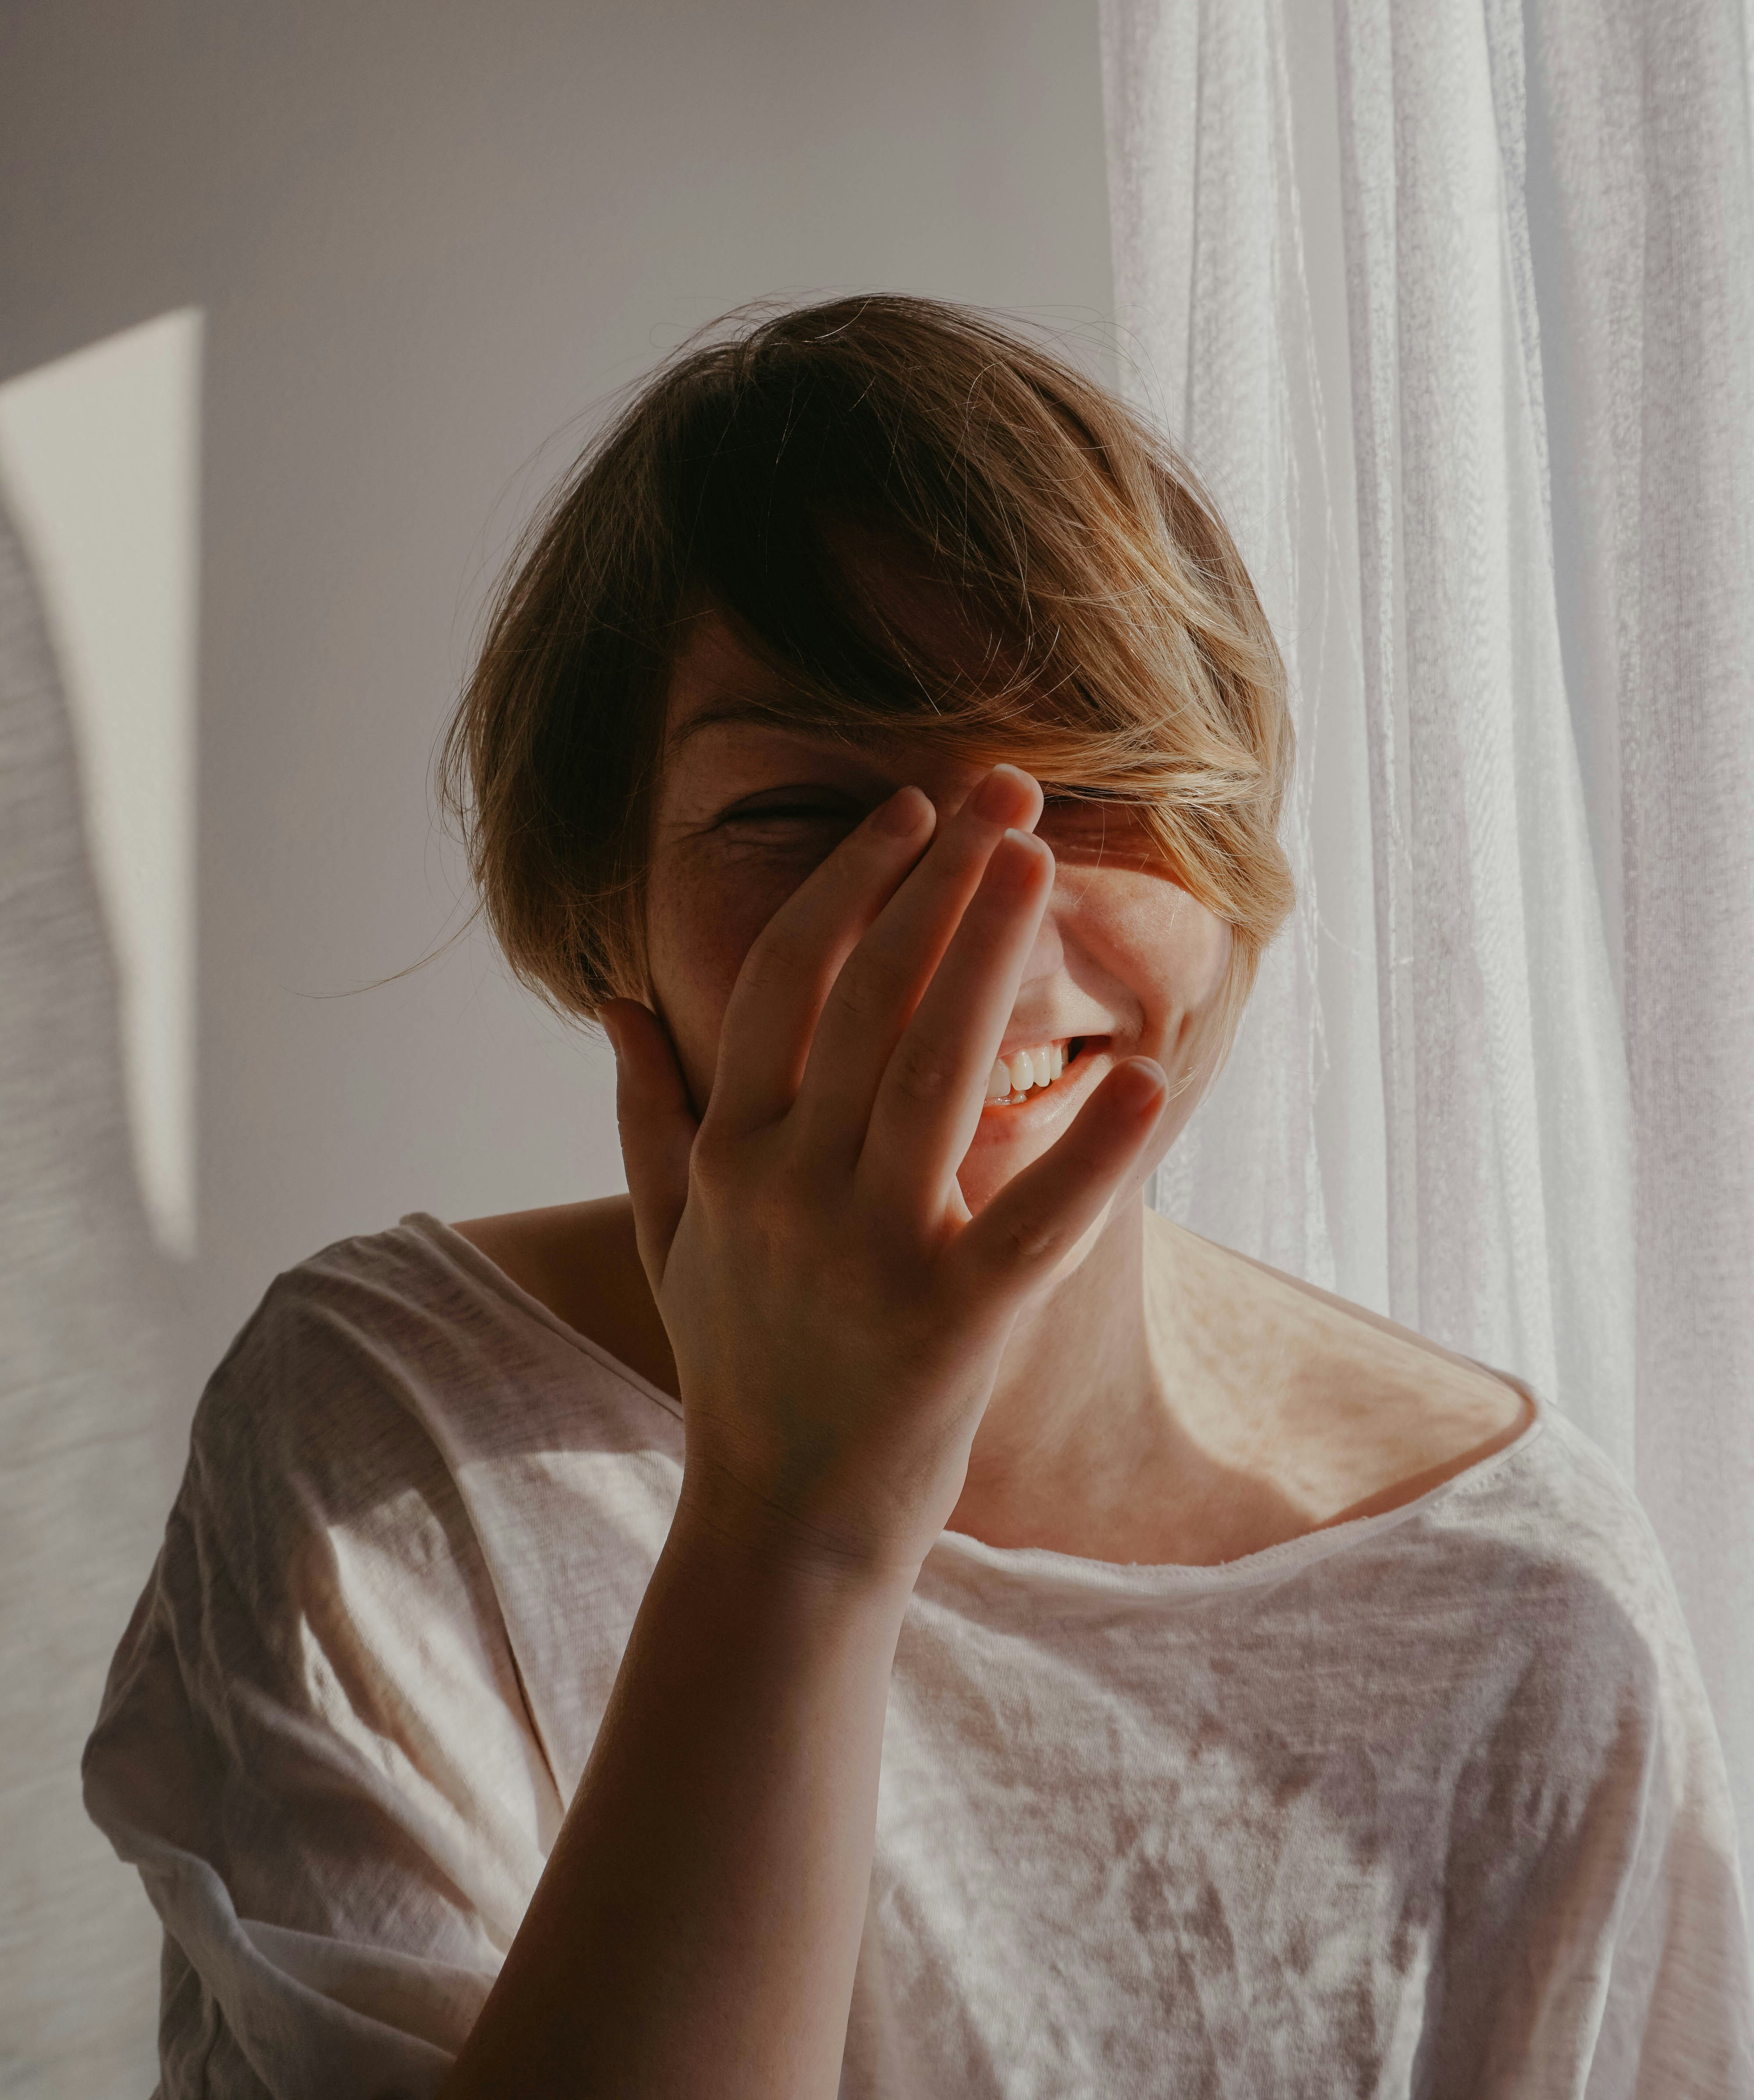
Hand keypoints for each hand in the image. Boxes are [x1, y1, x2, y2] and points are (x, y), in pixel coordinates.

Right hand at [601, 767, 1167, 1586]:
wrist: (779, 1531)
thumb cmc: (733, 1366)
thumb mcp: (665, 1236)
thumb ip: (643, 1113)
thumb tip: (613, 1005)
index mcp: (728, 1153)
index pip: (788, 977)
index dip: (851, 881)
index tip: (911, 809)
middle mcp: (788, 1187)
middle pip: (869, 996)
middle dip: (940, 881)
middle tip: (1006, 789)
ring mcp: (868, 1256)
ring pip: (936, 1071)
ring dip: (991, 954)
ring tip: (1041, 856)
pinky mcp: (953, 1327)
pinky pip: (1034, 1225)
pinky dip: (1091, 1155)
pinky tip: (1145, 1081)